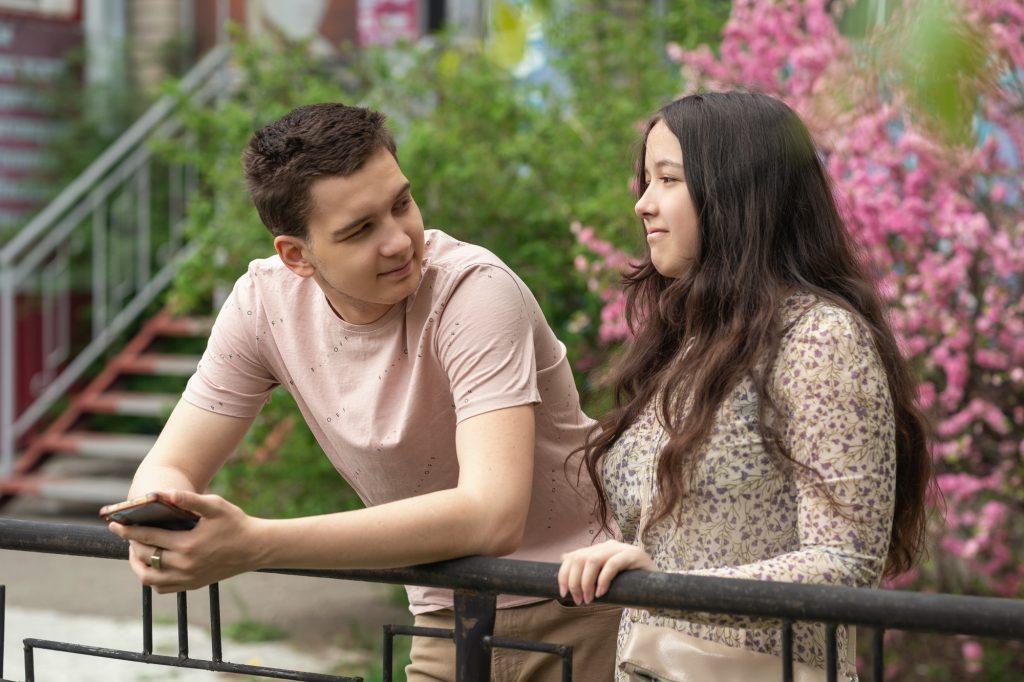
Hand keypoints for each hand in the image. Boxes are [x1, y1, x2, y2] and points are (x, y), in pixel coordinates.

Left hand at [108, 490, 262, 593]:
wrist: (256, 548)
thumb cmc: (236, 523)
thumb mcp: (215, 506)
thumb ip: (188, 499)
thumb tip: (162, 493)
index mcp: (188, 545)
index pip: (148, 538)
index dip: (128, 530)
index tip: (114, 524)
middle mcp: (185, 565)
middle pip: (145, 557)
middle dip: (131, 544)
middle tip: (126, 533)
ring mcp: (188, 578)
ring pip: (149, 578)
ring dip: (137, 564)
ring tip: (135, 551)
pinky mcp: (192, 585)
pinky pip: (162, 587)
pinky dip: (151, 577)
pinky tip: (152, 564)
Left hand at [558, 540, 655, 604]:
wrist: (658, 589)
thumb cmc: (629, 585)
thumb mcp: (604, 579)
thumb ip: (587, 569)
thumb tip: (563, 557)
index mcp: (600, 549)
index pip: (574, 556)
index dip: (564, 574)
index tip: (563, 593)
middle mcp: (609, 545)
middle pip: (581, 558)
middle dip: (575, 581)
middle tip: (578, 600)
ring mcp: (622, 548)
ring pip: (594, 560)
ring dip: (587, 582)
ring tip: (588, 599)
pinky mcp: (634, 555)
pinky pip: (613, 564)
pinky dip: (603, 580)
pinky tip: (601, 593)